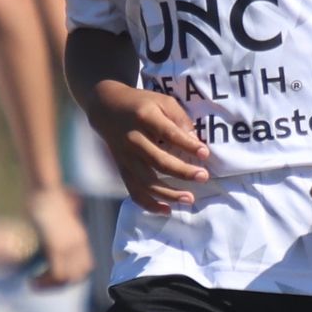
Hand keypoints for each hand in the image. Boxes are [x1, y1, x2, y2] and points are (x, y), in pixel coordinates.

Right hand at [26, 187, 91, 287]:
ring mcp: (69, 247)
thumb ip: (64, 222)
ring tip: (34, 284)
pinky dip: (44, 281)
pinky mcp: (57, 247)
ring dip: (50, 285)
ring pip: (67, 278)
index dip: (70, 277)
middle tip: (41, 284)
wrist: (44, 188)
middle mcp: (78, 245)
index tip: (53, 277)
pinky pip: (57, 274)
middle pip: (77, 276)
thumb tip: (63, 219)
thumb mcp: (60, 213)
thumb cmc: (48, 196)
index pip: (84, 267)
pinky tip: (31, 279)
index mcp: (79, 237)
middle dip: (59, 285)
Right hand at [85, 81, 208, 211]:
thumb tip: (195, 140)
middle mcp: (133, 139)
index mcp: (144, 118)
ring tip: (190, 198)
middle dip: (182, 171)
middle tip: (204, 177)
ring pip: (146, 181)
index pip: (169, 134)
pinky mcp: (122, 169)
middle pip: (158, 161)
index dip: (187, 145)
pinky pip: (134, 191)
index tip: (205, 153)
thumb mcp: (162, 101)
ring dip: (168, 193)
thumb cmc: (141, 104)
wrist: (106, 108)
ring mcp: (125, 157)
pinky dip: (149, 203)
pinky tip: (167, 210)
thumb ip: (179, 117)